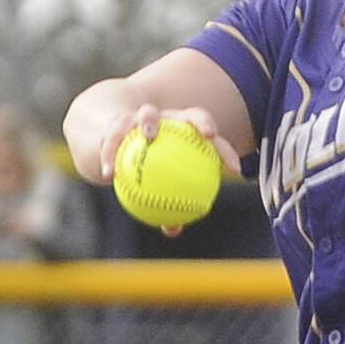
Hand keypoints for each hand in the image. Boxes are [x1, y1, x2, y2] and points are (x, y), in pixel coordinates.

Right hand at [100, 104, 241, 237]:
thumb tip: (173, 229)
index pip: (214, 141)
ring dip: (149, 122)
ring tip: (147, 137)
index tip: (235, 170)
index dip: (225, 151)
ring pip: (148, 114)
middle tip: (209, 134)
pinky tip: (109, 174)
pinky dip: (112, 153)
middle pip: (192, 114)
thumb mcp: (155, 181)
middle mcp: (170, 119)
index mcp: (186, 132)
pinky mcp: (117, 121)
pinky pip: (114, 136)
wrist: (113, 136)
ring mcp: (144, 117)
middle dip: (203, 120)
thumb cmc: (145, 163)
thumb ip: (166, 202)